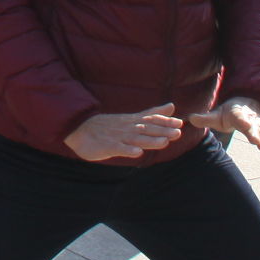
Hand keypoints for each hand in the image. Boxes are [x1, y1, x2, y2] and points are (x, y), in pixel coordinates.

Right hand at [62, 104, 182, 161]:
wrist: (79, 129)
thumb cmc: (108, 126)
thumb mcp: (131, 118)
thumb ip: (151, 113)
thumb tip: (171, 105)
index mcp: (132, 122)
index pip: (151, 119)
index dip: (165, 121)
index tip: (180, 123)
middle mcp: (127, 128)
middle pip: (147, 129)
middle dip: (162, 131)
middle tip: (178, 132)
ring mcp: (117, 137)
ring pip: (135, 139)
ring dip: (150, 141)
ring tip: (164, 143)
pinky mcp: (107, 146)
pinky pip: (118, 148)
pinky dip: (127, 150)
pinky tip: (137, 153)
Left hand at [186, 97, 259, 156]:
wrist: (248, 103)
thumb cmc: (230, 112)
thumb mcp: (217, 114)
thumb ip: (205, 118)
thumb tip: (190, 119)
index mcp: (237, 113)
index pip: (240, 117)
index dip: (243, 121)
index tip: (245, 125)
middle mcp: (250, 119)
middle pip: (253, 127)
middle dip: (255, 134)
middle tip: (257, 142)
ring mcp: (259, 126)